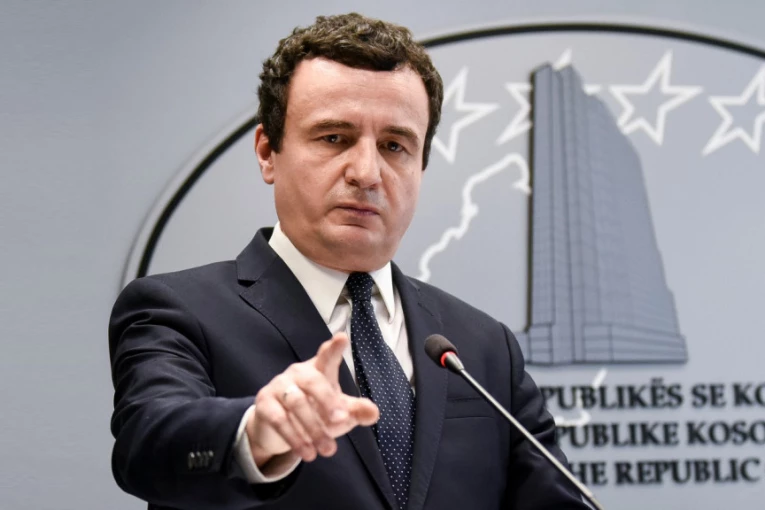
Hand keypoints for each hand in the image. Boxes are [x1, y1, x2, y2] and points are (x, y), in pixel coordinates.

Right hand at [246, 333, 378, 467]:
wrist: (277, 427)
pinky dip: (294, 436)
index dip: (334, 347)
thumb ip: (356, 411)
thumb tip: (374, 413)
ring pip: (296, 403)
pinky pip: (279, 418)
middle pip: (313, 380)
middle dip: (328, 400)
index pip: (327, 355)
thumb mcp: (339, 413)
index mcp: (319, 369)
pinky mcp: (264, 403)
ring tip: (328, 450)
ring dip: (313, 428)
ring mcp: (279, 386)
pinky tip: (306, 452)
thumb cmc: (316, 412)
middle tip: (342, 419)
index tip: (342, 338)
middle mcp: (298, 373)